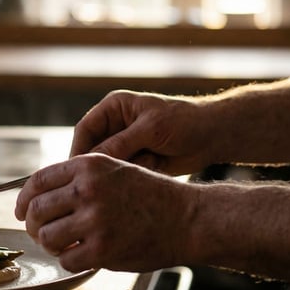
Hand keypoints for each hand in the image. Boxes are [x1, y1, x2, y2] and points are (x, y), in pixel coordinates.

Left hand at [14, 153, 196, 272]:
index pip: (37, 181)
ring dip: (49, 244)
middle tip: (40, 231)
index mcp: (88, 165)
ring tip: (61, 244)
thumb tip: (42, 193)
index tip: (21, 210)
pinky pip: (67, 259)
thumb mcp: (113, 168)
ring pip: (47, 236)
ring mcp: (95, 220)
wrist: (186, 217)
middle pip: (36, 210)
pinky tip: (80, 255)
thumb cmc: (149, 194)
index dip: (23, 199)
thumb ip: (79, 176)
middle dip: (32, 224)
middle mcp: (88, 189)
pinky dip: (68, 260)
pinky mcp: (103, 249)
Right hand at [71, 89, 211, 175]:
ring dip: (121, 172)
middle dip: (98, 167)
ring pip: (107, 166)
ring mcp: (125, 145)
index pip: (85, 130)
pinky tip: (154, 167)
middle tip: (102, 181)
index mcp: (114, 108)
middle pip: (92, 150)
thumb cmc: (184, 121)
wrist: (213, 136)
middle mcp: (115, 126)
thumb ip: (120, 144)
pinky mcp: (136, 161)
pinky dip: (134, 177)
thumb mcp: (151, 129)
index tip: (76, 172)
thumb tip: (91, 160)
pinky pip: (124, 175)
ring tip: (145, 165)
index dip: (78, 151)